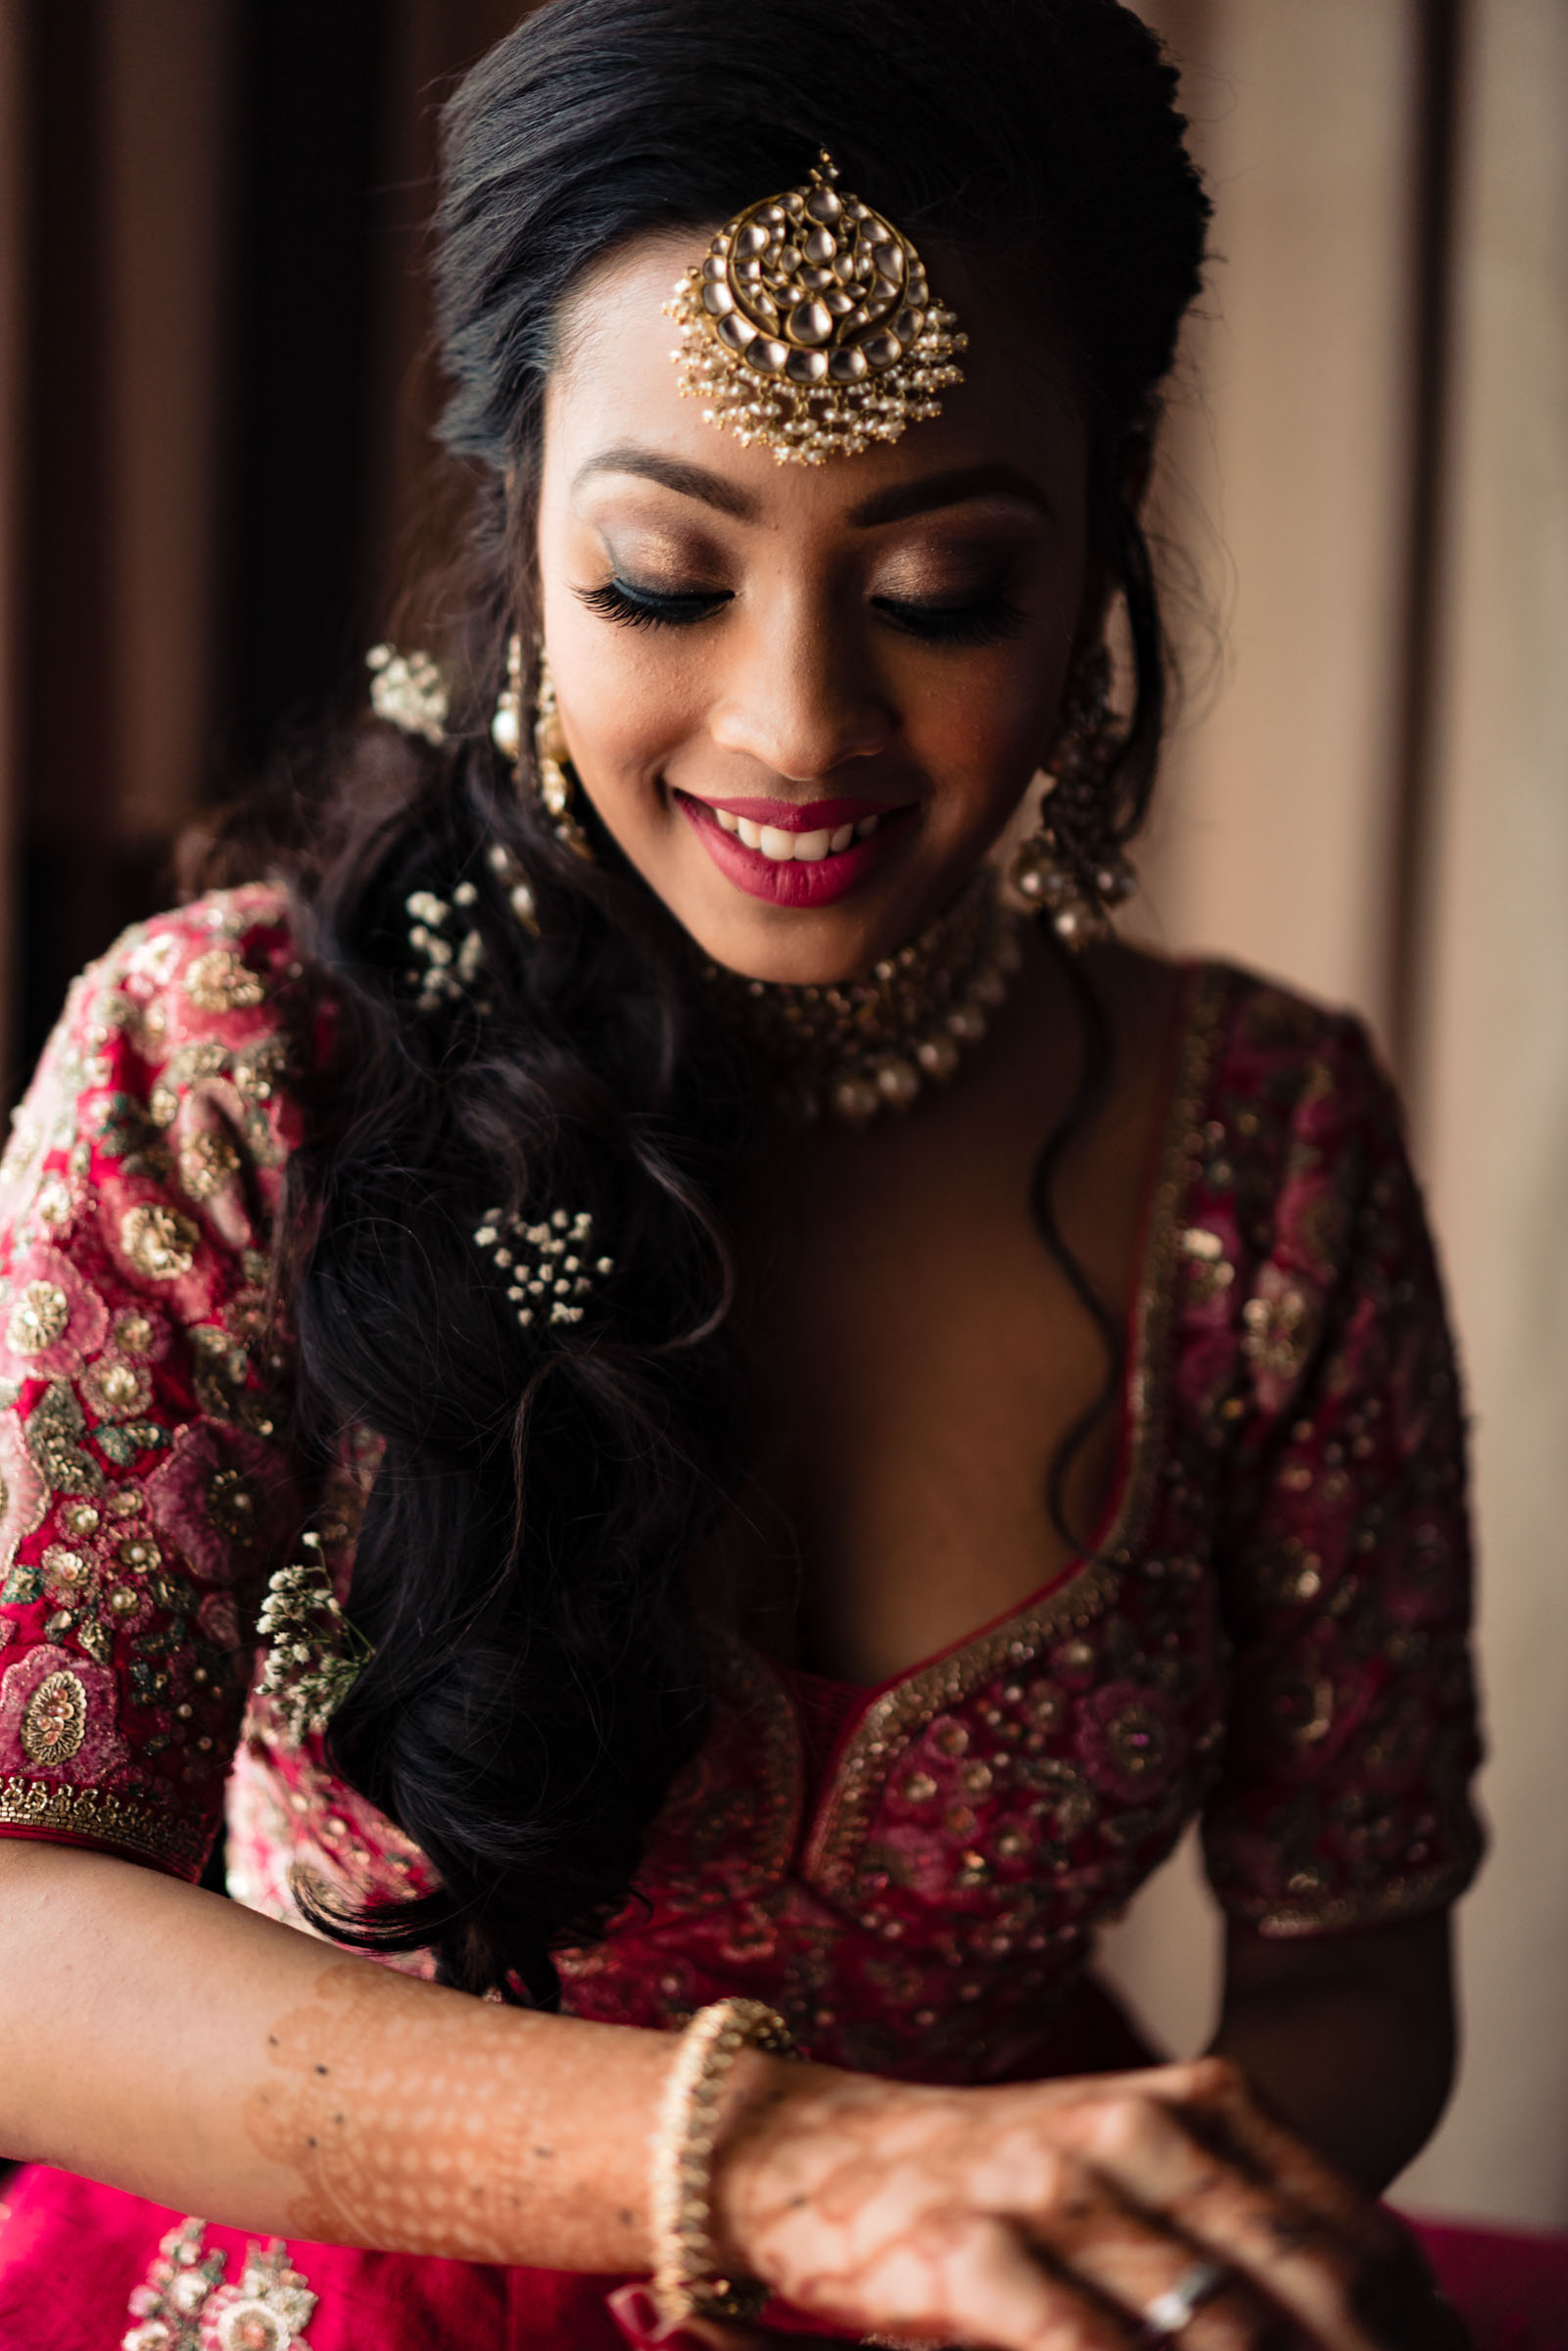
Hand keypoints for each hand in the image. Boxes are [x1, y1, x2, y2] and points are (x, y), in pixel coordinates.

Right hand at [707, 2056, 1467, 2349]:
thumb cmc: (989, 2180)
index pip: (1342, 2226)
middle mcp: (1125, 2128)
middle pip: (1292, 2280)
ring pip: (1207, 2326)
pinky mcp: (969, 2254)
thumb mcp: (1119, 2164)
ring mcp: (1045, 2187)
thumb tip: (1369, 2310)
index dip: (1399, 2318)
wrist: (806, 2152)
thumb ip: (1230, 2220)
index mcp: (1184, 2101)